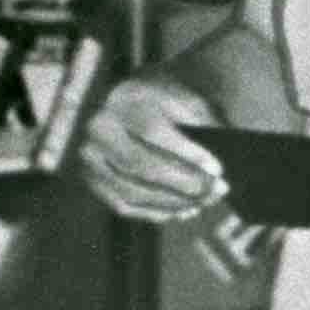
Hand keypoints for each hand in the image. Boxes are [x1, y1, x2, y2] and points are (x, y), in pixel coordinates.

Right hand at [79, 73, 226, 222]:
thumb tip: (217, 161)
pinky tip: (183, 211)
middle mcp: (99, 130)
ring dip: (174, 203)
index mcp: (122, 102)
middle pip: (141, 165)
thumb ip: (200, 120)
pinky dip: (157, 213)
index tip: (217, 168)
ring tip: (205, 202)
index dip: (187, 153)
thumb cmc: (160, 100)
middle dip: (184, 183)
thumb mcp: (181, 96)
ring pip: (132, 191)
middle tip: (217, 190)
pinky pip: (124, 205)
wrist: (120, 101)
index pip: (153, 131)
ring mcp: (91, 158)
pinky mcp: (92, 180)